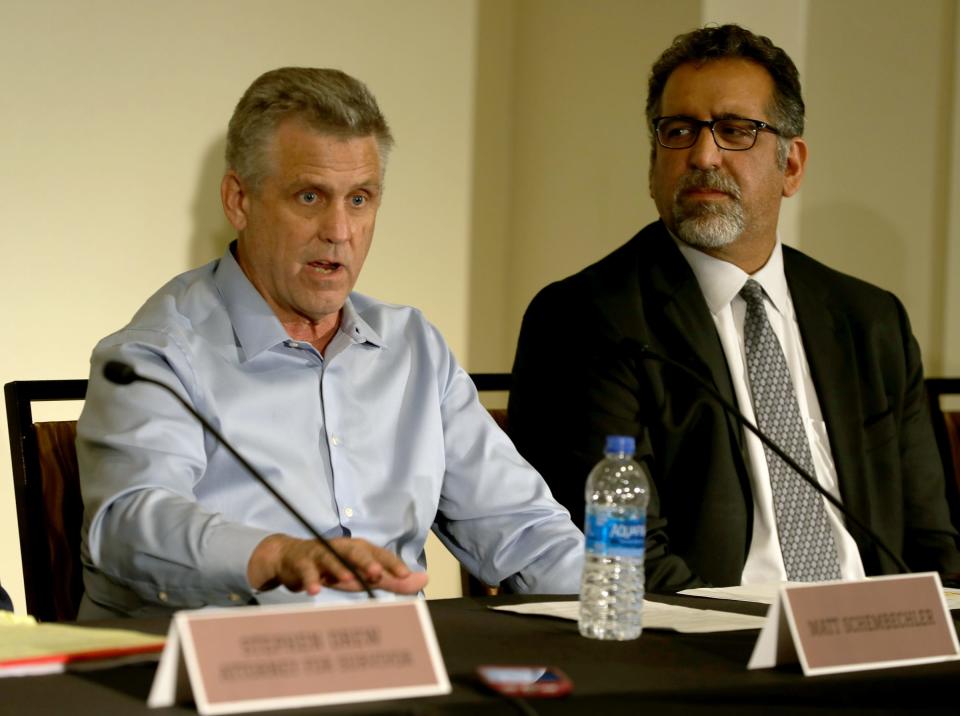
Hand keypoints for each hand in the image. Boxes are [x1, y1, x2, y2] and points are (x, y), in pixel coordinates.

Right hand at [247, 534, 428, 595]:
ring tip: (347, 580)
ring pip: (330, 558)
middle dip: (367, 561)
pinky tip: (314, 590)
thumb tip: (424, 580)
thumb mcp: (363, 575)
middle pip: (356, 551)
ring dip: (338, 568)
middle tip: (378, 575)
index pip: (379, 554)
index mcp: (360, 549)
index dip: (392, 564)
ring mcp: (321, 554)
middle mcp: (342, 548)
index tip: (406, 576)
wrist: (293, 560)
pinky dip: (310, 580)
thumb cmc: (335, 568)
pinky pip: (306, 571)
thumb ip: (392, 579)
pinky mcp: (302, 563)